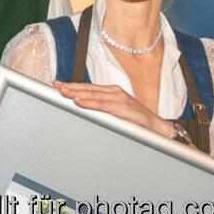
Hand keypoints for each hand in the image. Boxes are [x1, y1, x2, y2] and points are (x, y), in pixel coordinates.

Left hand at [53, 81, 173, 138]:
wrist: (157, 128)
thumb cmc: (136, 123)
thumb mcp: (116, 114)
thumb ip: (101, 111)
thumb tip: (82, 112)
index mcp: (112, 93)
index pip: (88, 88)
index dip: (72, 86)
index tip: (57, 85)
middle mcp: (115, 92)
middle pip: (87, 89)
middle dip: (70, 87)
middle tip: (55, 87)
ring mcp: (119, 99)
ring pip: (93, 95)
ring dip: (76, 93)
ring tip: (63, 92)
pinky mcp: (123, 108)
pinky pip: (102, 105)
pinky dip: (89, 103)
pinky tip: (78, 102)